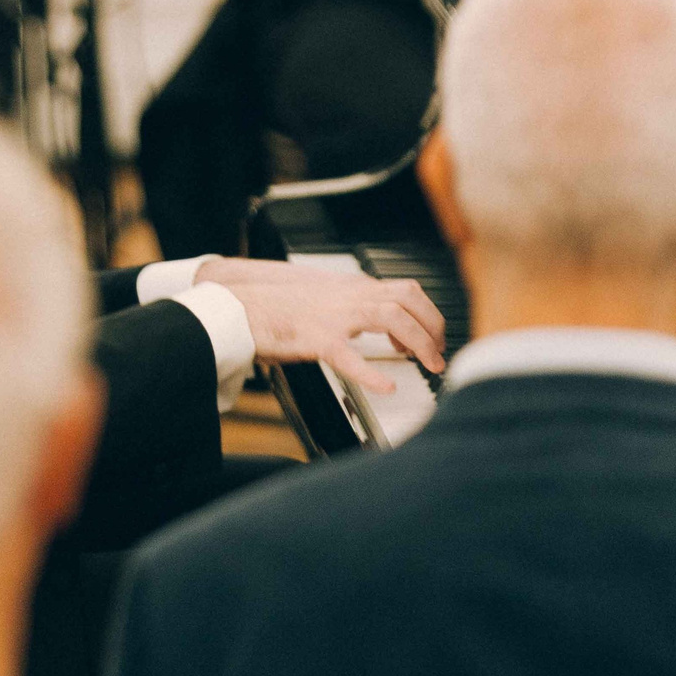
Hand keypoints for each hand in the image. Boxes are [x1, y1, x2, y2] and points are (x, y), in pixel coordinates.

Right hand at [194, 257, 446, 395]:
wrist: (236, 303)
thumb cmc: (274, 306)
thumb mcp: (320, 297)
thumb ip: (348, 306)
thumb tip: (375, 323)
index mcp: (350, 288)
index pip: (405, 289)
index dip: (427, 314)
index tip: (433, 337)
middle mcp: (348, 295)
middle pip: (409, 298)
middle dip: (434, 326)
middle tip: (439, 355)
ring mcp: (333, 315)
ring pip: (392, 316)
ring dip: (419, 342)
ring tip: (428, 366)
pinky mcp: (314, 338)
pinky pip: (349, 356)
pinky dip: (372, 373)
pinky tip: (386, 387)